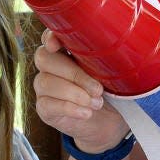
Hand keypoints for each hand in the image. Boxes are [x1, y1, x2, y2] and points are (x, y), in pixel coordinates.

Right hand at [33, 30, 128, 151]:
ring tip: (96, 103)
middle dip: (74, 74)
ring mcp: (44, 88)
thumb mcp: (111, 71)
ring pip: (46, 82)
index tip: (56, 45)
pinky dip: (70, 108)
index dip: (49, 37)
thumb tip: (115, 49)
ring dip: (75, 94)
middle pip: (44, 59)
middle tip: (98, 89)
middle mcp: (50, 67)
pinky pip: (47, 104)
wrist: (108, 122)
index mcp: (65, 51)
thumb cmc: (109, 91)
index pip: (48, 37)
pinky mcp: (44, 108)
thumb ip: (105, 58)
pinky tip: (87, 113)